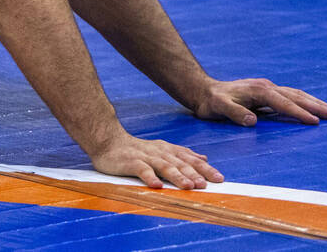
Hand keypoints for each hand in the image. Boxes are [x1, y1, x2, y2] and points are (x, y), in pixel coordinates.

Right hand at [90, 132, 223, 189]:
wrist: (107, 141)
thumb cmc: (135, 149)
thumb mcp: (162, 149)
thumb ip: (182, 154)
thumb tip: (204, 157)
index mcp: (168, 150)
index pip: (189, 158)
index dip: (204, 168)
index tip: (219, 178)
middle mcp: (159, 152)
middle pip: (179, 163)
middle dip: (194, 173)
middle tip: (205, 185)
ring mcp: (145, 156)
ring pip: (164, 166)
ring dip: (177, 176)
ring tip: (188, 186)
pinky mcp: (130, 161)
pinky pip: (141, 169)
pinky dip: (149, 177)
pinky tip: (156, 186)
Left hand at [192, 78, 326, 125]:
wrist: (203, 91)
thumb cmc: (211, 102)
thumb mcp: (218, 108)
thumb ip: (234, 113)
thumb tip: (252, 121)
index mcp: (258, 90)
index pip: (283, 103)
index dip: (298, 112)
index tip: (314, 122)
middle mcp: (265, 86)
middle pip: (295, 96)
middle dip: (315, 105)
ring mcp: (267, 88)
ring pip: (295, 94)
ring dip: (313, 102)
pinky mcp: (266, 92)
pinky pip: (290, 97)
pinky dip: (304, 101)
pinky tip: (312, 107)